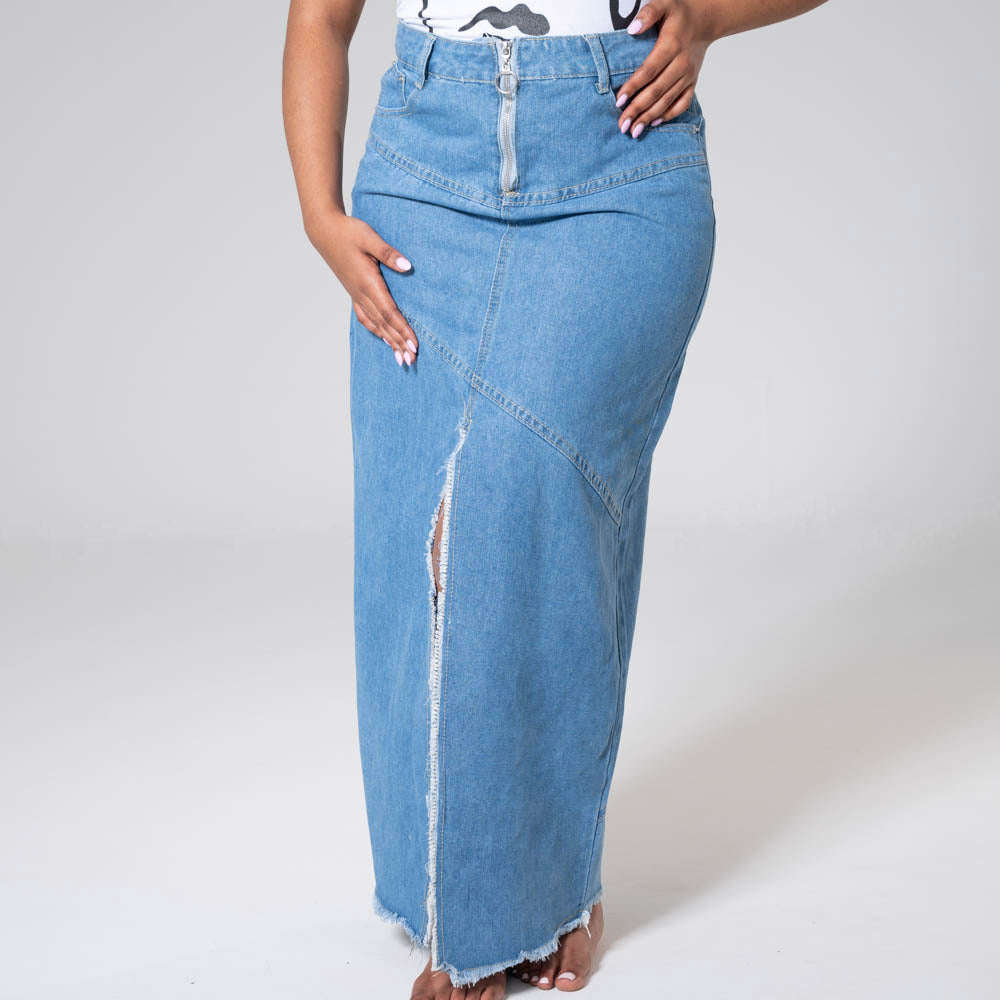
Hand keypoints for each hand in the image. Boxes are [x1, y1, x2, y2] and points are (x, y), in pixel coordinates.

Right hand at [306, 211, 418, 366]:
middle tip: (412, 360)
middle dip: (399, 343)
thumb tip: (408, 266)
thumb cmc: (348, 232)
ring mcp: (356, 294)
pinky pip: (365, 317)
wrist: (325, 231)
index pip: (389, 313)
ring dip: (389, 341)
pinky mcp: (353, 292)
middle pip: (384, 324)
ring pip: (375, 324)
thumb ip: (389, 253)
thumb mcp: (370, 238)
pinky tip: (383, 338)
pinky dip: (375, 330)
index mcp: (367, 282)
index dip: (403, 330)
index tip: (414, 345)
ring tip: (401, 358)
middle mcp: (361, 293)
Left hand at [615, 0, 714, 138]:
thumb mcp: (663, 4)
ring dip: (649, 117)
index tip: (618, 101)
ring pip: (667, 101)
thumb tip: (632, 30)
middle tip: (622, 125)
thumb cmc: (680, 13)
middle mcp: (681, 64)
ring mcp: (688, 76)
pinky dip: (669, 115)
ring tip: (634, 131)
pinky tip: (655, 123)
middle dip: (637, 110)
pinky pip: (682, 103)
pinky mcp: (692, 83)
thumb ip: (647, 14)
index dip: (633, 87)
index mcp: (671, 45)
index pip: (648, 71)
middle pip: (656, 91)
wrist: (706, 20)